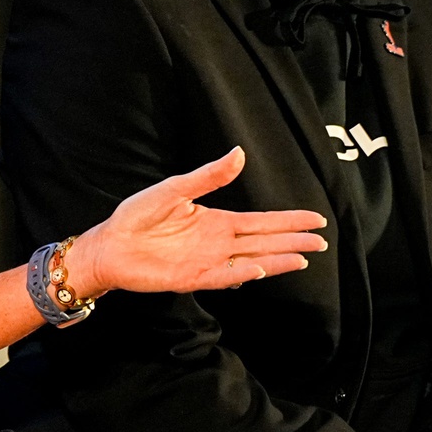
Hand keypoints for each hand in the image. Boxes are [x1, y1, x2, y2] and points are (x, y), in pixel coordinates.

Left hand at [64, 147, 327, 298]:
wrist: (109, 243)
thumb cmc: (136, 217)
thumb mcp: (174, 189)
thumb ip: (208, 176)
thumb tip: (239, 153)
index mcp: (216, 222)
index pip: (261, 222)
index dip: (288, 220)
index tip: (316, 219)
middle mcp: (217, 244)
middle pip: (264, 242)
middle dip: (292, 241)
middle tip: (321, 242)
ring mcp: (206, 262)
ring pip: (250, 261)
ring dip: (276, 260)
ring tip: (303, 258)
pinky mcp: (190, 278)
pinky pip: (221, 276)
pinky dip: (240, 272)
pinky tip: (260, 267)